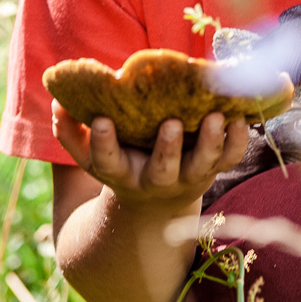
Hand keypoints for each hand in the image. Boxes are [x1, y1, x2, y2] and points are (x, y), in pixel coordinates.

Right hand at [52, 101, 249, 212]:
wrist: (154, 201)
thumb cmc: (120, 160)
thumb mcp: (91, 154)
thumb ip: (71, 131)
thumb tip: (57, 100)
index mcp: (119, 173)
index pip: (106, 161)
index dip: (103, 142)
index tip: (102, 120)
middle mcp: (154, 179)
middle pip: (162, 170)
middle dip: (168, 148)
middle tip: (172, 123)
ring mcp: (187, 176)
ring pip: (202, 165)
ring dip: (211, 142)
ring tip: (217, 116)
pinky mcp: (212, 169)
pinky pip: (229, 159)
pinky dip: (238, 141)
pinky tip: (243, 118)